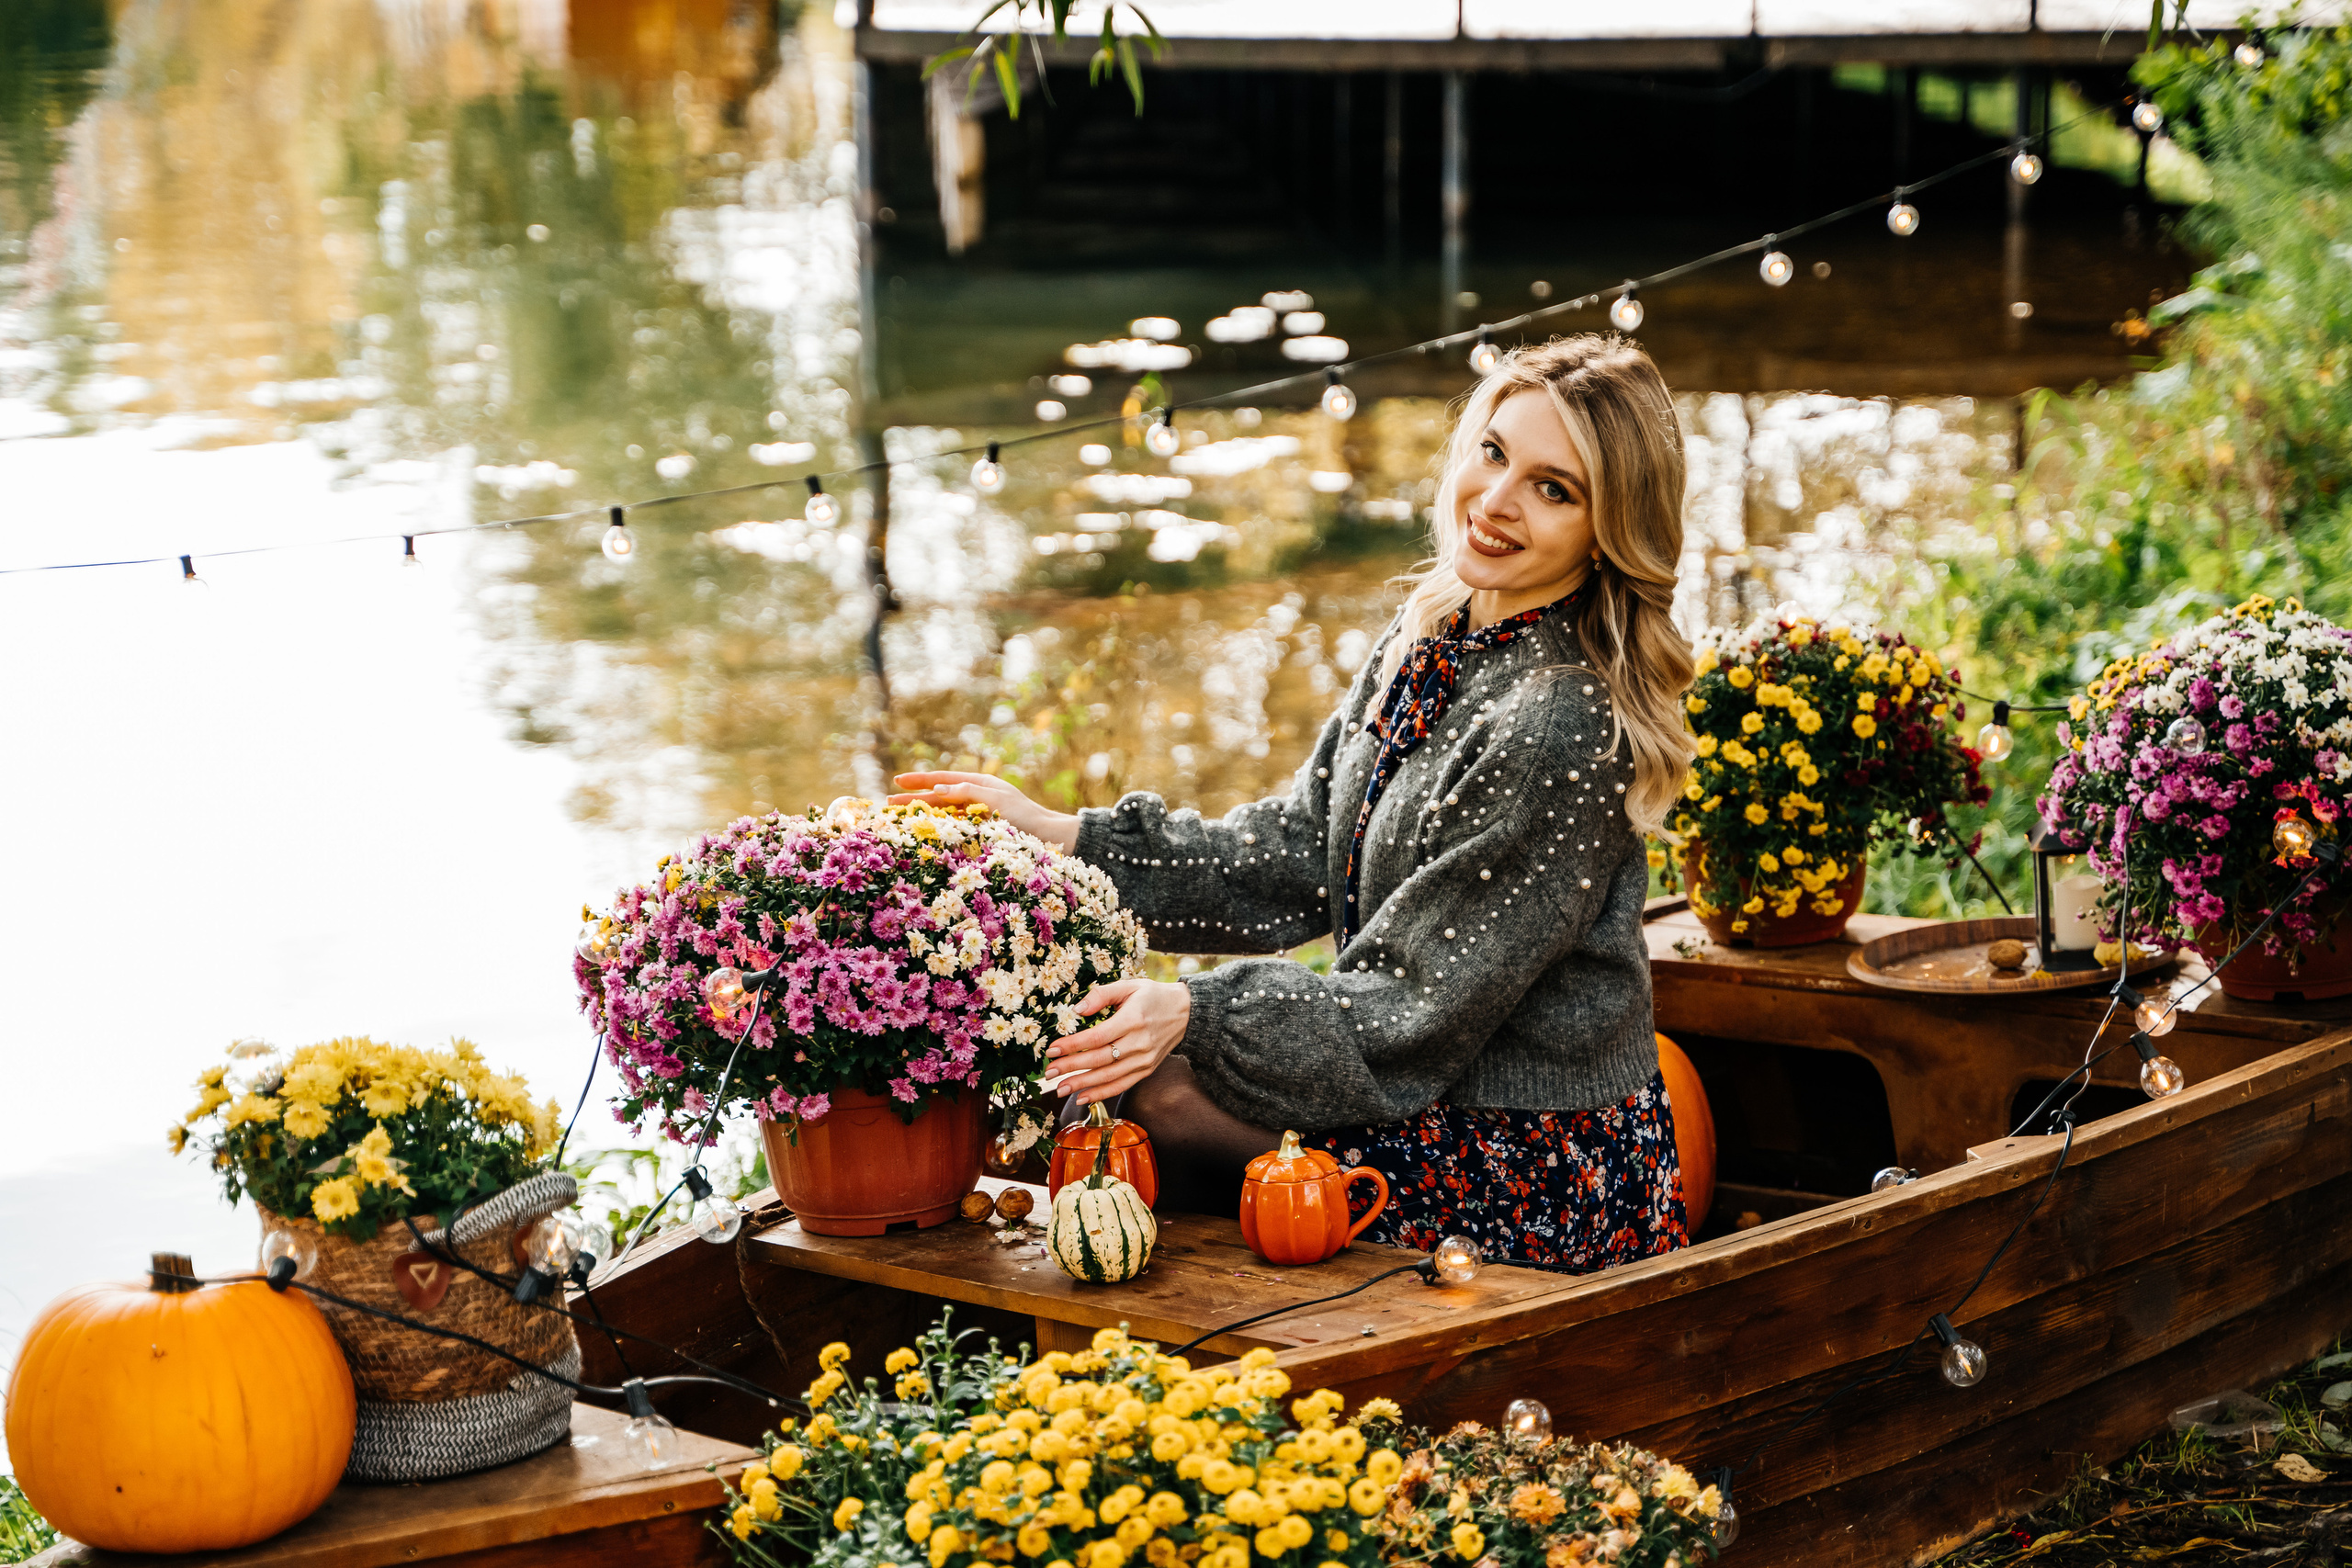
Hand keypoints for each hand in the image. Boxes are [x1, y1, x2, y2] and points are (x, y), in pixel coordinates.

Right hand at [889, 771, 1079, 851]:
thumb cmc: (1028, 817)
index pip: (943, 779)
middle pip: (940, 796)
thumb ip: (968, 792)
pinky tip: (926, 833)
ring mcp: (980, 814)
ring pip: (945, 812)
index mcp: (981, 784)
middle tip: (888, 804)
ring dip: (923, 814)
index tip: (896, 782)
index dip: (919, 781)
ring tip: (901, 818)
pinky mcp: (983, 831)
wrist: (1052, 839)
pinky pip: (955, 826)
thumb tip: (939, 788)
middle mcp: (978, 797)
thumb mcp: (997, 800)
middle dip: (914, 799)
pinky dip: (939, 828)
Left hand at [1044, 978, 1191, 1105]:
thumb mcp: (1129, 985)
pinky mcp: (1147, 1070)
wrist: (1186, 1012)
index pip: (1096, 1037)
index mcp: (1132, 1019)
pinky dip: (1102, 1093)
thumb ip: (1102, 995)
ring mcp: (1144, 1060)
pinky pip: (1122, 1085)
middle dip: (1071, 1068)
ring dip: (1082, 1085)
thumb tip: (1077, 1010)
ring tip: (1060, 1089)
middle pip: (1099, 1059)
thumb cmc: (1154, 996)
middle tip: (1049, 1073)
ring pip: (1109, 1076)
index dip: (1073, 1045)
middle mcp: (1139, 1042)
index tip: (1052, 1049)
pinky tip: (1083, 1097)